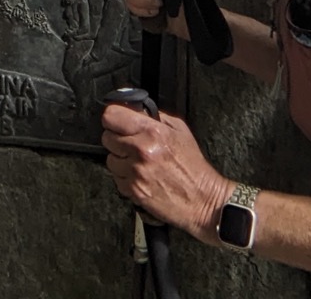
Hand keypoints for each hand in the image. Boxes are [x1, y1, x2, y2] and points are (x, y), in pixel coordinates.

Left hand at [101, 103, 229, 242]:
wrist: (204, 201)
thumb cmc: (194, 167)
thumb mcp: (180, 131)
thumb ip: (155, 117)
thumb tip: (135, 109)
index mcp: (152, 131)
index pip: (111, 115)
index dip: (113, 118)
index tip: (117, 121)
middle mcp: (140, 150)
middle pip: (106, 137)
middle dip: (117, 139)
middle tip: (130, 144)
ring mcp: (135, 172)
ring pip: (110, 159)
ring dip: (120, 160)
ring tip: (138, 163)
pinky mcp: (134, 191)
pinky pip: (117, 178)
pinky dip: (125, 178)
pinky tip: (140, 177)